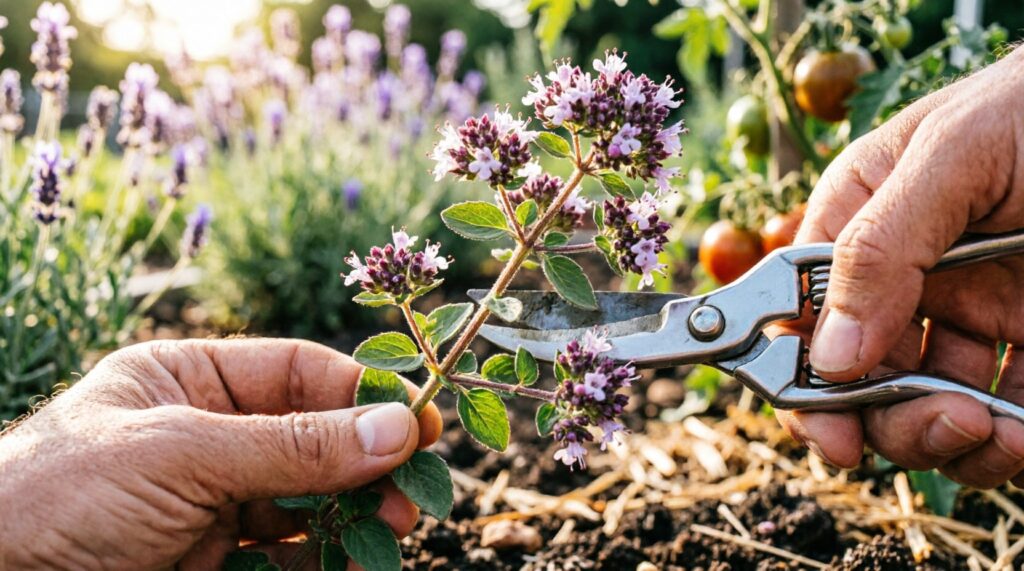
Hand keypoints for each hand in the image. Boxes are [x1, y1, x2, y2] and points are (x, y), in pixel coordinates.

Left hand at [0, 338, 441, 569]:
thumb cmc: (59, 494)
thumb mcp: (182, 453)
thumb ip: (292, 445)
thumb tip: (397, 428)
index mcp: (189, 378)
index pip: (298, 372)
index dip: (363, 391)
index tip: (420, 421)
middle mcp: (206, 433)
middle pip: (314, 437)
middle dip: (366, 461)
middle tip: (413, 491)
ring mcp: (210, 498)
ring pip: (308, 498)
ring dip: (355, 512)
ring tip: (392, 530)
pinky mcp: (210, 557)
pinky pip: (286, 552)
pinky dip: (324, 556)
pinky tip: (352, 561)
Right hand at [776, 47, 1023, 487]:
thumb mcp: (953, 152)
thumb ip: (880, 245)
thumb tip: (831, 355)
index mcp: (858, 221)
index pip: (801, 313)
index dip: (803, 377)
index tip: (832, 432)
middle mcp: (901, 277)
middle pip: (856, 377)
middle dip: (885, 417)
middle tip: (942, 420)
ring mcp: (964, 314)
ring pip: (919, 408)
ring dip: (942, 439)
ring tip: (991, 430)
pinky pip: (997, 415)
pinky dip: (1001, 445)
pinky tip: (1020, 434)